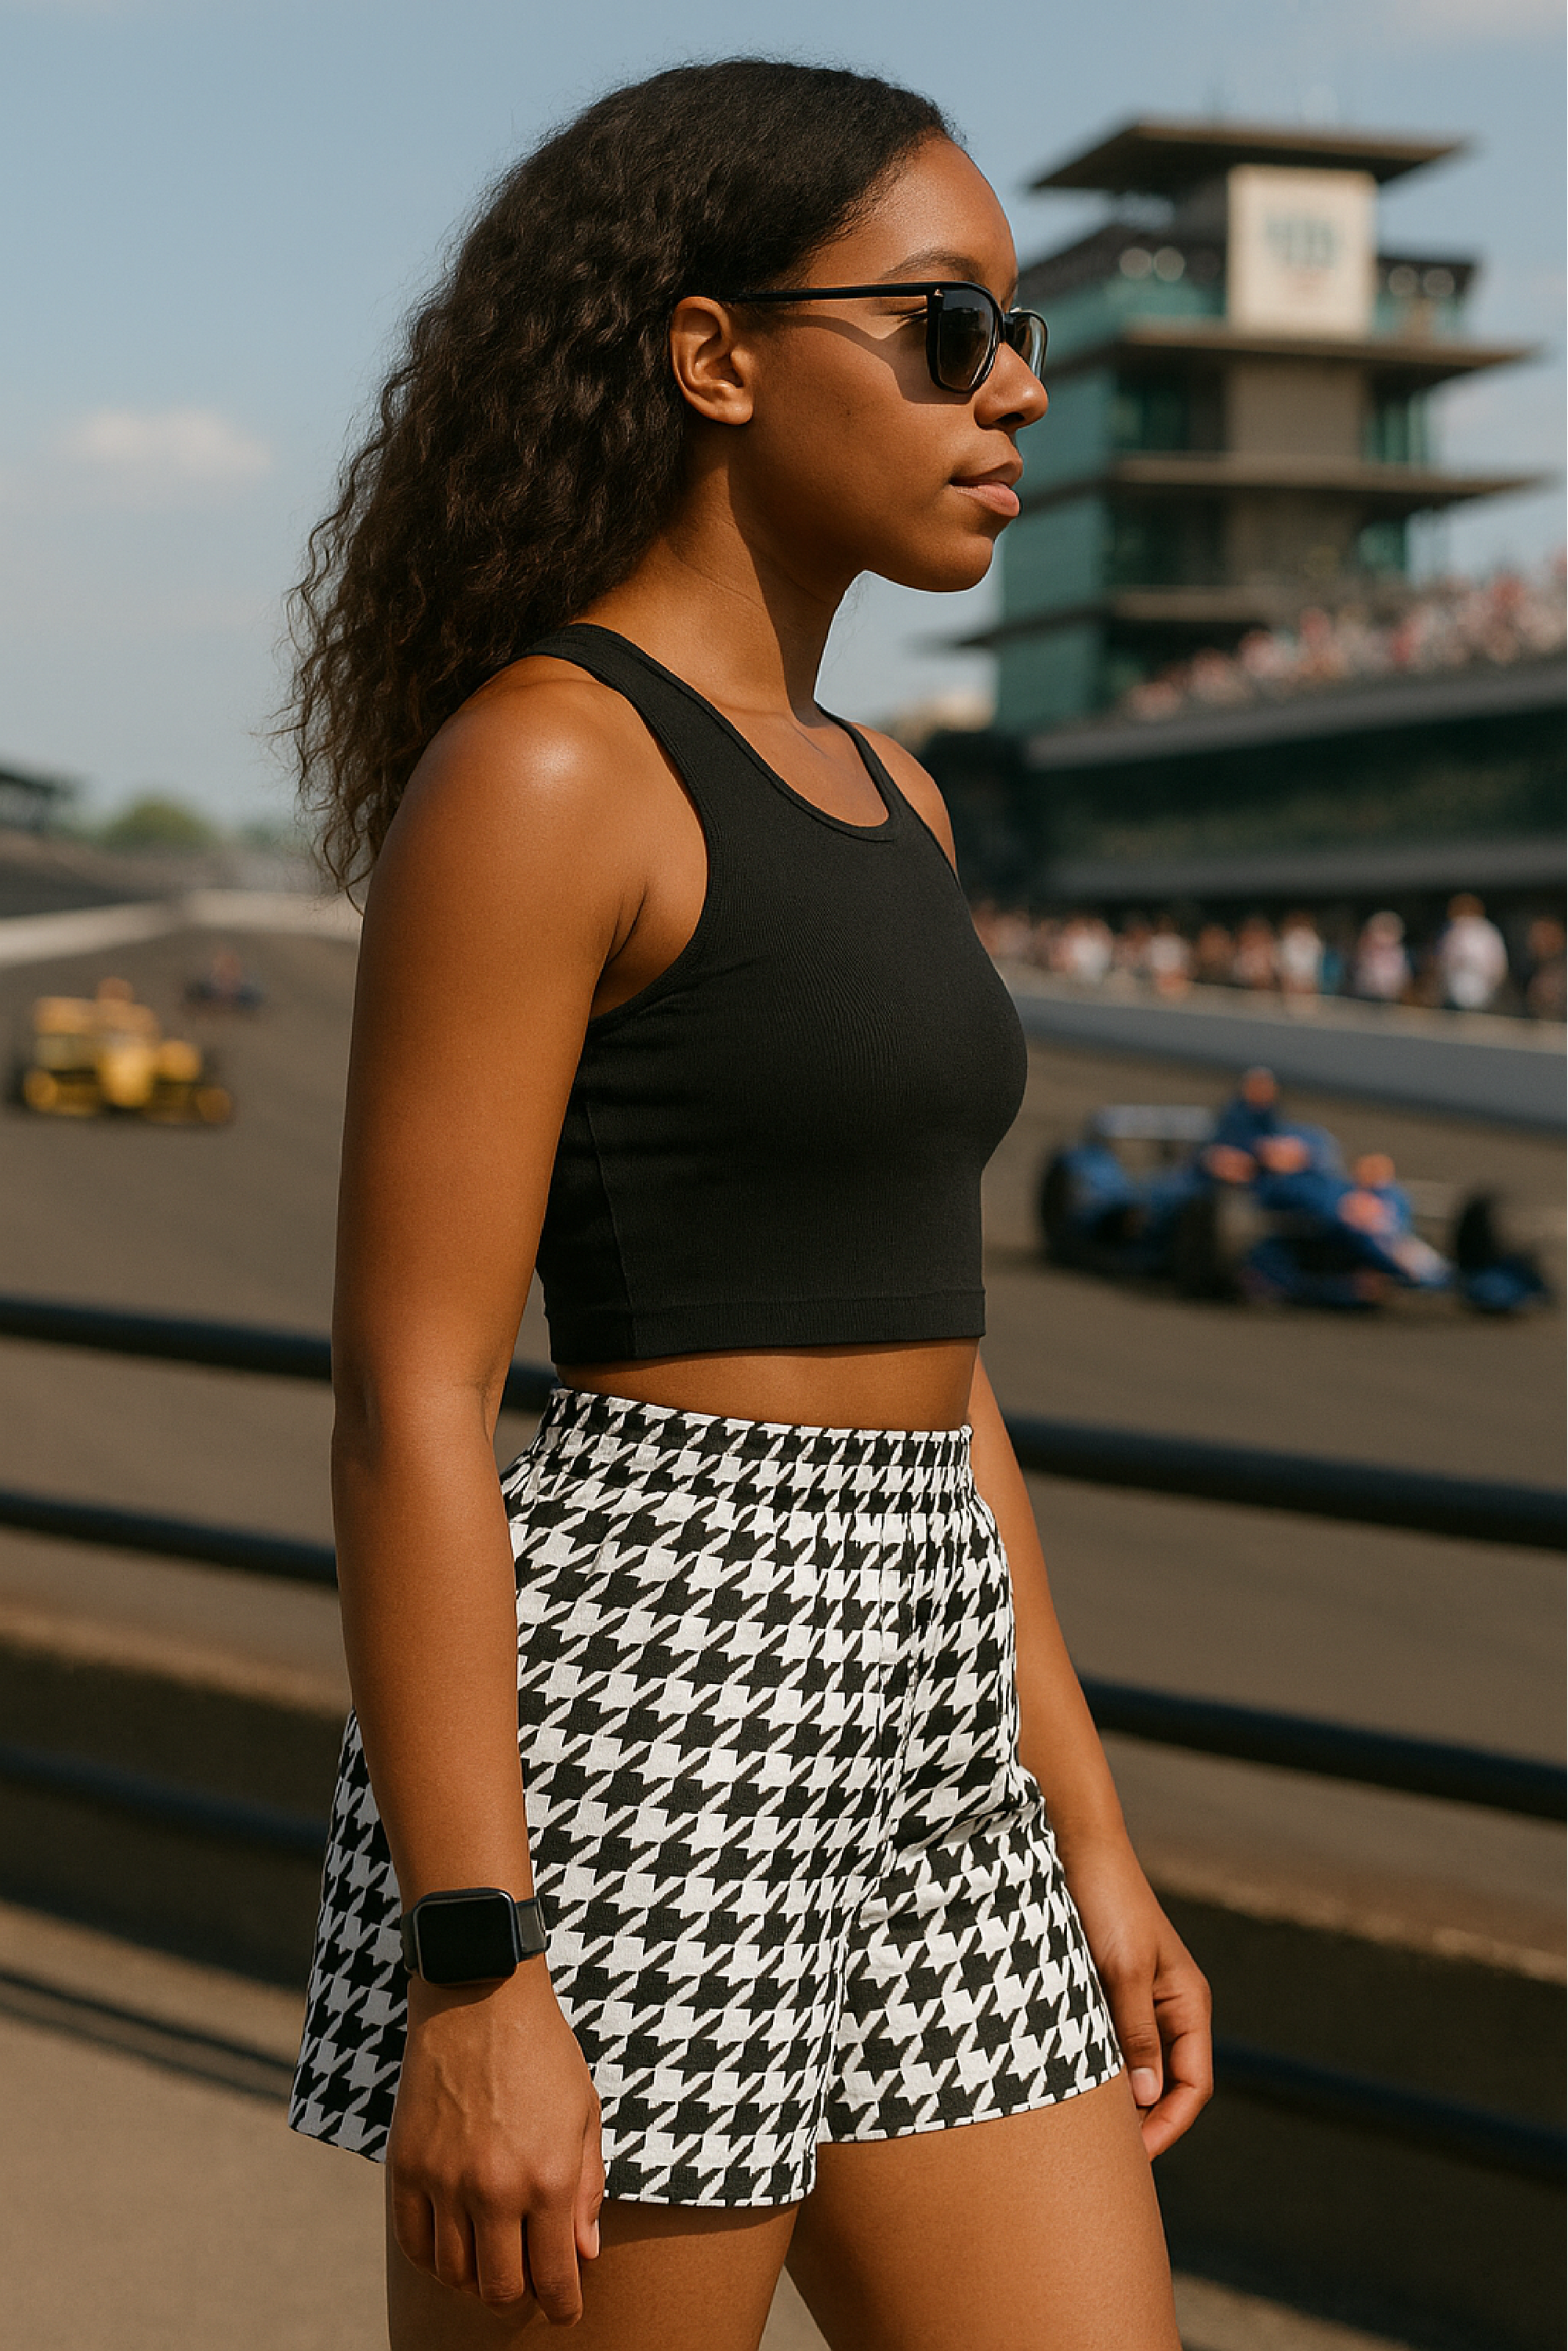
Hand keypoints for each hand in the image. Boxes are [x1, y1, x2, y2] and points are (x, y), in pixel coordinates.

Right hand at [388, 1962, 604, 2321]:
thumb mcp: (584, 2113)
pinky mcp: (405, 2168)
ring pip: (455, 2274)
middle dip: (520, 2299)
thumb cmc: (542, 2051)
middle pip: (500, 2289)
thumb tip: (584, 2253)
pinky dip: (434, 2258)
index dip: (563, 2305)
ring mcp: (445, 2181)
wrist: (480, 1996)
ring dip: (476, 2280)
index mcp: (549, 2178)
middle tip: (529, 2288)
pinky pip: (414, 2243)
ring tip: (492, 2262)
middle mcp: (494, 2190)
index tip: (566, 2309)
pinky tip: (453, 2245)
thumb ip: (587, 2189)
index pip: (554, 2277)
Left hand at [1056, 1830, 1211, 2158]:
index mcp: (1187, 2004)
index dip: (1169, 2125)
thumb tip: (1147, 2096)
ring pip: (1136, 2067)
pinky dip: (1097, 2069)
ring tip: (1085, 2132)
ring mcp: (1137, 2001)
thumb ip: (1136, 2032)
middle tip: (1106, 2159)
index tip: (1136, 2158)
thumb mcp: (1123, 1970)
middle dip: (1144, 2123)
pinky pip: (1110, 2044)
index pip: (1193, 2085)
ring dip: (1117, 2098)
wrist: (1076, 1847)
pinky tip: (1069, 2086)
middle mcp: (1168, 2008)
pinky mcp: (1107, 1992)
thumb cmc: (1107, 1901)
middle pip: (1167, 2084)